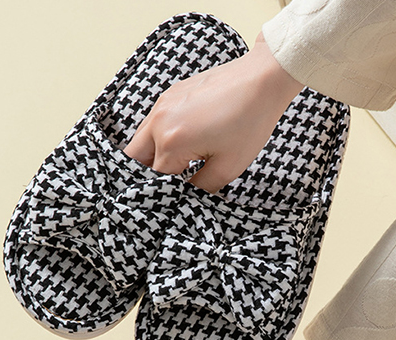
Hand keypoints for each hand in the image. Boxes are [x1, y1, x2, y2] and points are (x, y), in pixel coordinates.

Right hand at [123, 33, 303, 192]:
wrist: (261, 80)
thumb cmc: (249, 122)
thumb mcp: (228, 167)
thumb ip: (200, 188)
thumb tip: (187, 198)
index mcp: (172, 142)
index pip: (155, 179)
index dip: (163, 194)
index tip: (171, 202)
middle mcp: (159, 121)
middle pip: (135, 159)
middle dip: (146, 177)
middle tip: (164, 188)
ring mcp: (161, 105)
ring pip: (139, 141)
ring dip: (150, 157)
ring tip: (172, 169)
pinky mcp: (168, 96)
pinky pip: (151, 124)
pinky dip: (157, 139)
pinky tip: (178, 148)